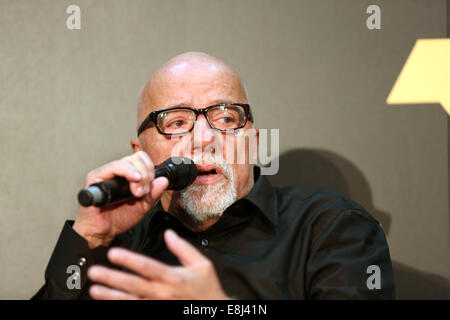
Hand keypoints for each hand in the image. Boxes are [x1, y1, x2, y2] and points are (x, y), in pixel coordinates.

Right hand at [73, 151, 168, 248]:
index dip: (150, 168)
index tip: (152, 183)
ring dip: (138, 176)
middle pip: (136, 158)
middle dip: (145, 175)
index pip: (141, 159)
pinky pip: (112, 167)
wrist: (103, 231)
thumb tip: (164, 180)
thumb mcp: (143, 206)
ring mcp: (105, 173)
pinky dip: (126, 171)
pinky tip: (133, 180)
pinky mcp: (95, 177)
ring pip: (126, 162)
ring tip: (137, 193)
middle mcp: (117, 171)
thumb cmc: (119, 217)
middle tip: (144, 192)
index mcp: (128, 174)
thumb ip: (154, 193)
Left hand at [87, 229, 229, 299]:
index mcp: (173, 277)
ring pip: (129, 301)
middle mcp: (162, 293)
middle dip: (112, 278)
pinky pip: (135, 310)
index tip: (114, 253)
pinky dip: (119, 306)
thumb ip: (183, 248)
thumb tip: (169, 233)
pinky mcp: (155, 313)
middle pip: (132, 285)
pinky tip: (108, 302)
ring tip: (95, 290)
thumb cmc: (207, 289)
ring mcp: (156, 306)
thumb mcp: (201, 264)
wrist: (213, 311)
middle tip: (95, 271)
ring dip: (110, 296)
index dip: (128, 260)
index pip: (147, 266)